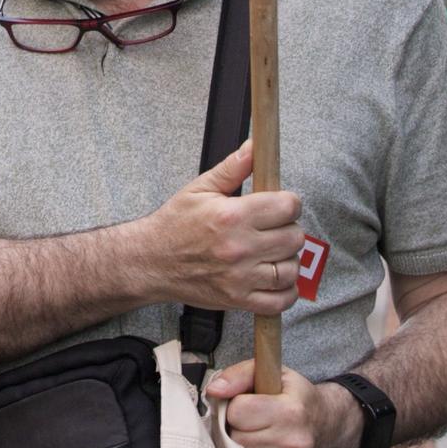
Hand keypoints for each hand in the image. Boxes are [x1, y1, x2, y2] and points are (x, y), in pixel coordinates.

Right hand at [141, 140, 304, 314]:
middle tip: (274, 227)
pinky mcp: (239, 300)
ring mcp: (241, 277)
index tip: (281, 204)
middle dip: (289, 228)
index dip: (289, 202)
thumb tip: (255, 147)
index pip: (288, 207)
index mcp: (232, 216)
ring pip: (292, 268)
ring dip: (287, 259)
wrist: (151, 261)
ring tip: (272, 251)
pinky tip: (275, 277)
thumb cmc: (174, 224)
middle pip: (295, 237)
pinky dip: (286, 290)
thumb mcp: (199, 188)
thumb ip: (232, 168)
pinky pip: (281, 300)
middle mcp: (240, 248)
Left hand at [206, 362, 357, 447]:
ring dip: (243, 443)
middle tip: (251, 417)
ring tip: (258, 430)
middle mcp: (292, 441)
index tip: (246, 401)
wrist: (331, 425)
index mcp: (289, 411)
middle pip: (237, 437)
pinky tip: (262, 445)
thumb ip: (239, 375)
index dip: (236, 404)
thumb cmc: (297, 396)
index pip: (238, 412)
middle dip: (237, 425)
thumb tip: (213, 390)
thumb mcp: (273, 372)